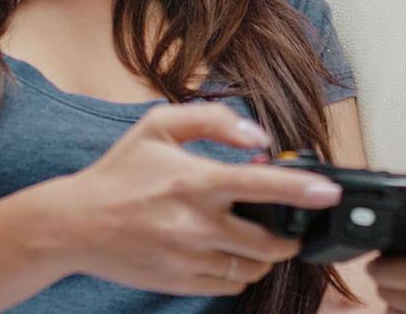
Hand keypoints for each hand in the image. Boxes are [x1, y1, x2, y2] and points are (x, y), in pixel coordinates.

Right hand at [55, 101, 343, 296]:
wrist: (74, 224)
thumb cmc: (120, 172)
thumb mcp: (159, 126)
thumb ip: (213, 121)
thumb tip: (258, 138)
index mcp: (195, 182)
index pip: (262, 187)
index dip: (302, 190)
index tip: (331, 192)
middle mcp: (196, 224)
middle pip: (269, 242)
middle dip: (290, 236)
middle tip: (290, 226)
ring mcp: (189, 258)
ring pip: (253, 267)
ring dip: (266, 255)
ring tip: (257, 239)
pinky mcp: (181, 282)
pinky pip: (230, 284)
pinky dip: (241, 272)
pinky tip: (230, 254)